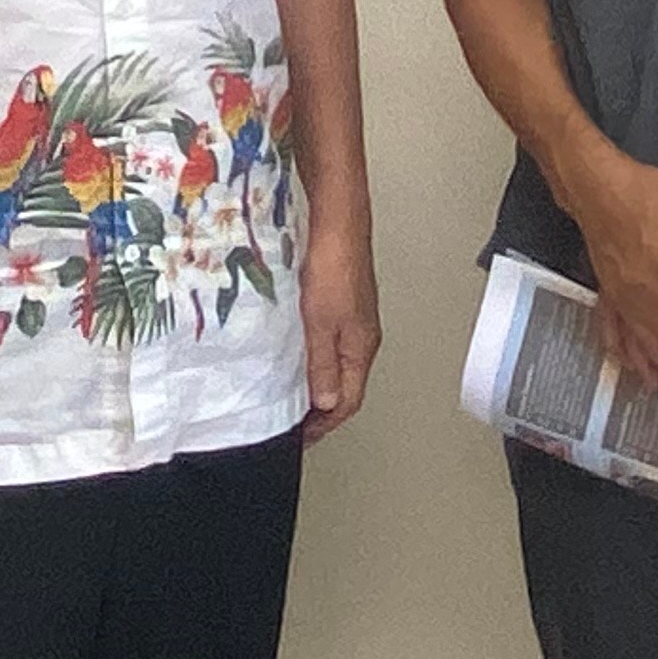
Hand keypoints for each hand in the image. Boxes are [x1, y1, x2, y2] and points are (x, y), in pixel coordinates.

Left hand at [301, 226, 381, 443]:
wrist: (338, 221)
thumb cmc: (332, 267)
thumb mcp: (320, 324)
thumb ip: (322, 365)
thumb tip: (325, 403)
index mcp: (361, 347)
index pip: (348, 400)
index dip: (325, 424)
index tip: (303, 437)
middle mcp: (362, 336)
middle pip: (346, 385)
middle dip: (323, 409)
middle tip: (297, 422)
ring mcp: (354, 318)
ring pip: (339, 363)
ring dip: (319, 382)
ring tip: (295, 394)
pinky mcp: (343, 301)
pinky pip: (331, 342)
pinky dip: (316, 358)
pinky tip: (298, 353)